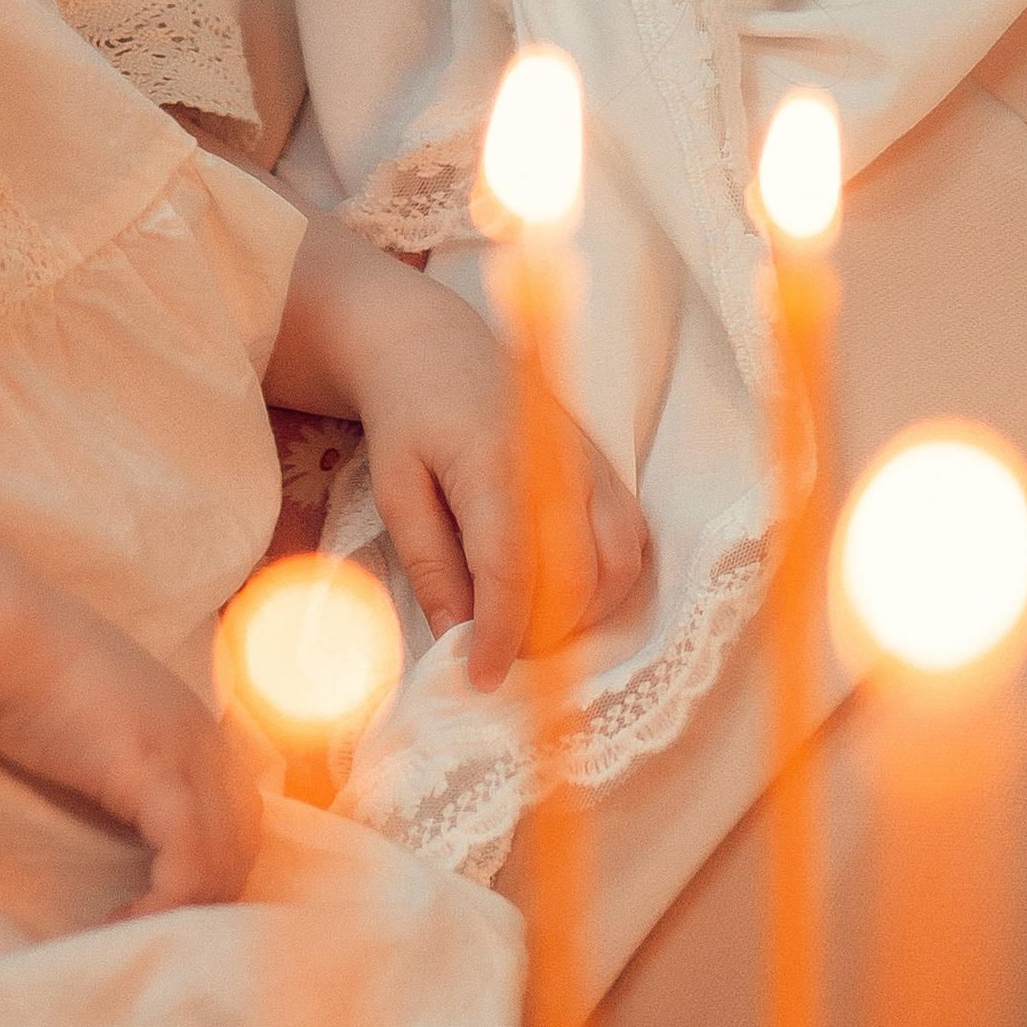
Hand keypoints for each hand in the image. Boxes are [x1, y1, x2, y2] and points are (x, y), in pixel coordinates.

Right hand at [0, 531, 262, 913]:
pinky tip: (126, 920)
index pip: (238, 810)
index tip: (169, 901)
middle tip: (160, 931)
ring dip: (188, 909)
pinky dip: (168, 901)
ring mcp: (184, 753)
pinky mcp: (153, 775)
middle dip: (211, 895)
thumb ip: (120, 755)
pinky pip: (187, 857)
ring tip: (135, 933)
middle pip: (243, 838)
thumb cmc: (27, 674)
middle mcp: (203, 737)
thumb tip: (113, 804)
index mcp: (193, 723)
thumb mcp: (95, 719)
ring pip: (223, 855)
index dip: (214, 862)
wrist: (5, 637)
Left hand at [266, 217, 646, 691]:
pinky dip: (607, 584)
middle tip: (499, 659)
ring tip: (530, 632)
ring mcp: (593, 462)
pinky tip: (563, 598)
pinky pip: (631, 540)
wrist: (436, 346)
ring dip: (584, 615)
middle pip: (577, 576)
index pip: (511, 571)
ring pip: (620, 564)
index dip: (501, 636)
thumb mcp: (395, 490)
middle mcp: (558, 462)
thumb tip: (457, 635)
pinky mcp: (607, 465)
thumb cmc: (408, 419)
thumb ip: (428, 563)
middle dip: (544, 635)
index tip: (481, 680)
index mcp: (494, 464)